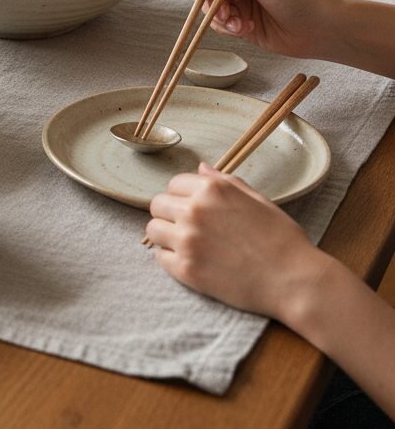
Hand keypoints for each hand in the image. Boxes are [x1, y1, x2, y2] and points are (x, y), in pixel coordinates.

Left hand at [146, 163, 328, 319]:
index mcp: (210, 190)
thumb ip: (224, 182)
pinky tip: (191, 261)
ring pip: (153, 230)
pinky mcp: (186, 270)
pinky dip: (171, 259)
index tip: (194, 208)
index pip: (173, 184)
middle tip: (188, 227)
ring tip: (187, 244)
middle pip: (157, 205)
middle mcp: (194, 211)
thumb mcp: (256, 199)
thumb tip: (200, 168)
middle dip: (170, 214)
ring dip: (166, 236)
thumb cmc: (281, 238)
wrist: (295, 280)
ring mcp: (187, 241)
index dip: (183, 196)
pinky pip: (160, 258)